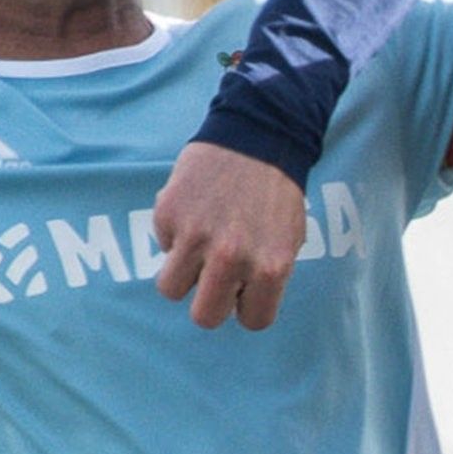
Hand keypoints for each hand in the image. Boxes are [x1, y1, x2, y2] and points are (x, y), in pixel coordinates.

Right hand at [153, 141, 306, 329]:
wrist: (258, 132)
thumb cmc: (276, 190)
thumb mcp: (289, 236)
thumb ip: (267, 273)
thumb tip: (241, 306)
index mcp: (272, 265)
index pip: (254, 321)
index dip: (248, 306)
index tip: (246, 290)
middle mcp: (233, 257)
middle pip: (205, 318)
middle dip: (210, 301)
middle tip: (216, 275)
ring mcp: (197, 237)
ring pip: (172, 288)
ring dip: (184, 269)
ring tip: (203, 240)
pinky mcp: (169, 215)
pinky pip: (163, 245)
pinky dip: (175, 233)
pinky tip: (198, 208)